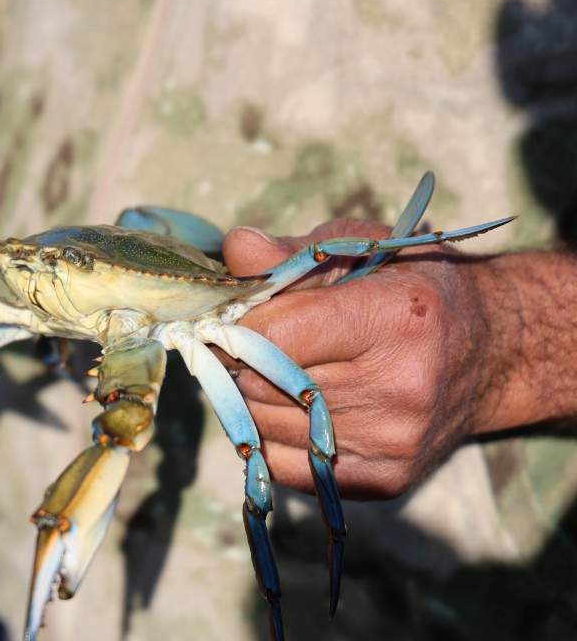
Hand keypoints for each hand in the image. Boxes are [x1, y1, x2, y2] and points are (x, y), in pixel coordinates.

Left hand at [220, 220, 500, 499]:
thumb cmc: (412, 289)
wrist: (493, 355)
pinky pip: (283, 466)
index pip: (275, 334)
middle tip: (251, 344)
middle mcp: (399, 388)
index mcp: (396, 319)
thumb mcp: (360, 247)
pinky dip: (271, 436)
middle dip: (241, 362)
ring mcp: (393, 442)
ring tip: (277, 373)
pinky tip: (294, 408)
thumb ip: (291, 253)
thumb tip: (236, 249)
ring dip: (251, 399)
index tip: (236, 316)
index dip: (239, 324)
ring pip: (264, 427)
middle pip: (261, 384)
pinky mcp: (383, 481)